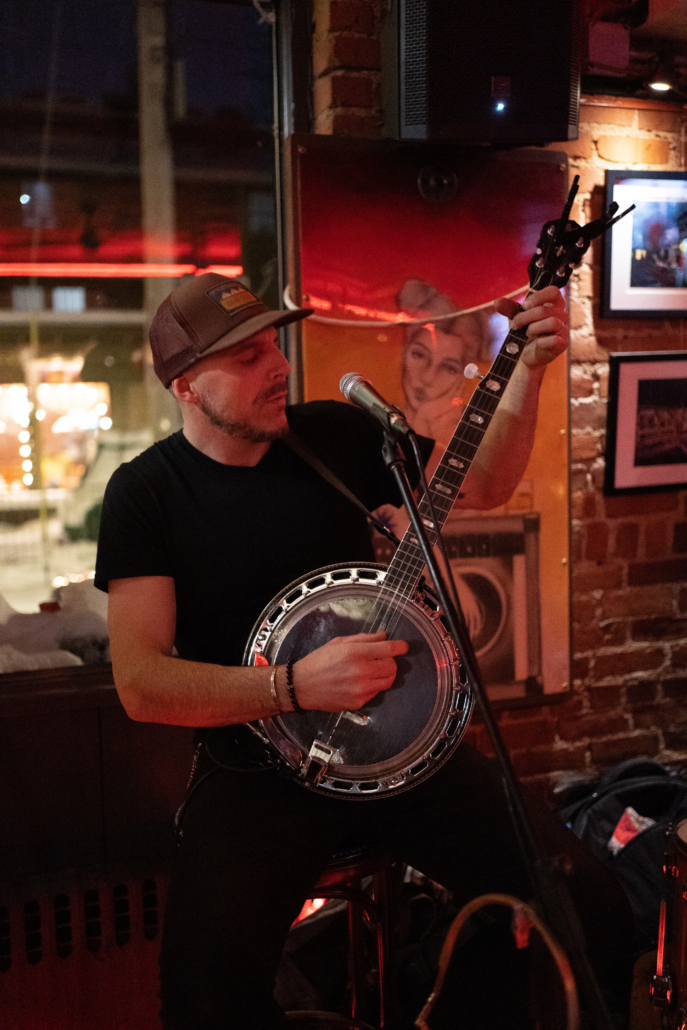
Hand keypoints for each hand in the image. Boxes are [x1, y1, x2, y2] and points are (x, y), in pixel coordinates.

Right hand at [293, 631, 407, 711]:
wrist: (302, 686)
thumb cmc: (318, 662)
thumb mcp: (339, 643)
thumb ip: (363, 639)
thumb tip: (383, 636)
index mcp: (355, 653)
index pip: (387, 649)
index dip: (399, 647)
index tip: (403, 647)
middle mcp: (360, 671)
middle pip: (392, 666)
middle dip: (390, 661)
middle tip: (382, 660)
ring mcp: (360, 689)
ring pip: (388, 681)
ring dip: (385, 674)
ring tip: (374, 671)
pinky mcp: (359, 702)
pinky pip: (376, 692)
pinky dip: (374, 686)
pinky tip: (361, 682)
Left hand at [493, 285, 567, 368]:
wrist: (524, 353)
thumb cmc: (523, 330)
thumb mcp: (515, 317)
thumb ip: (509, 308)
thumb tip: (497, 302)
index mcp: (553, 303)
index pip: (553, 291)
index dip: (538, 297)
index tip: (525, 306)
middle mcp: (562, 314)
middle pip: (544, 310)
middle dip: (525, 317)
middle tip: (515, 325)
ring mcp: (563, 329)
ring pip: (552, 322)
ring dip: (533, 328)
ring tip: (526, 333)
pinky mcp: (562, 344)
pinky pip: (555, 339)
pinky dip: (542, 341)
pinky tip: (537, 343)